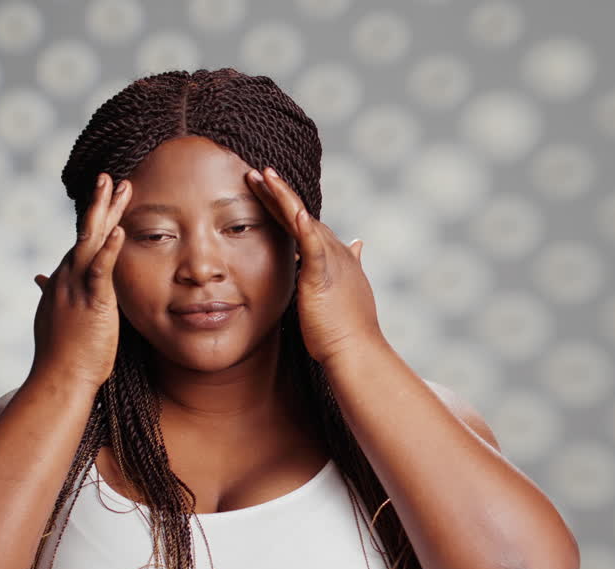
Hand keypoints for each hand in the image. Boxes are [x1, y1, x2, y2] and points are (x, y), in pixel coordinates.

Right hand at [28, 172, 131, 389]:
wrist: (59, 379)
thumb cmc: (62, 354)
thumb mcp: (54, 316)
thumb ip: (49, 292)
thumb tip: (39, 278)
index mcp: (62, 280)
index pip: (81, 242)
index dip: (95, 218)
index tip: (106, 197)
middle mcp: (66, 278)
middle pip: (86, 232)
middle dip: (100, 204)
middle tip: (112, 178)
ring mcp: (76, 289)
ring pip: (91, 241)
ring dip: (105, 212)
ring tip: (118, 188)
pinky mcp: (91, 303)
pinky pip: (100, 271)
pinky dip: (109, 249)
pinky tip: (119, 230)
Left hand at [245, 166, 385, 366]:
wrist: (355, 351)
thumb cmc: (346, 329)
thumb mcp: (345, 289)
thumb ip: (347, 265)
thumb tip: (358, 244)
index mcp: (331, 256)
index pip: (302, 224)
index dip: (284, 206)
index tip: (266, 189)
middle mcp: (333, 251)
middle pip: (299, 214)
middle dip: (278, 193)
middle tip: (257, 172)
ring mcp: (330, 261)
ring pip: (302, 220)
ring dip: (283, 197)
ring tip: (263, 176)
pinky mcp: (323, 276)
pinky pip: (313, 247)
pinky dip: (304, 229)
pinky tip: (295, 211)